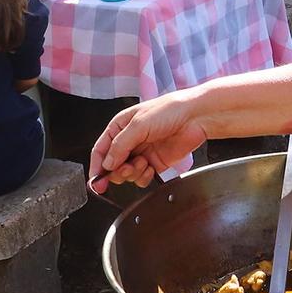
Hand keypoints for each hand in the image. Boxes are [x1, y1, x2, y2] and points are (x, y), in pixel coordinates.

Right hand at [89, 92, 210, 190]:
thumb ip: (120, 145)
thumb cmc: (169, 110)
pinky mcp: (155, 163)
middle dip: (117, 171)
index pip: (101, 150)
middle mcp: (129, 140)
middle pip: (112, 165)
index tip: (95, 181)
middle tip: (126, 169)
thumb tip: (107, 163)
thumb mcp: (139, 124)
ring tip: (143, 163)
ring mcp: (142, 152)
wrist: (196, 117)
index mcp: (120, 127)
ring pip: (126, 173)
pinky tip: (150, 168)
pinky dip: (143, 177)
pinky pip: (141, 178)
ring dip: (132, 173)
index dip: (96, 166)